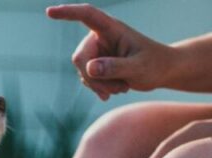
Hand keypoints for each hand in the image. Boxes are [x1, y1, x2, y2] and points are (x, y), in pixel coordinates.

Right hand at [47, 4, 175, 100]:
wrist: (162, 71)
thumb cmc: (155, 64)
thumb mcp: (138, 67)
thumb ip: (115, 67)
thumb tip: (89, 68)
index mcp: (111, 28)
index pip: (87, 15)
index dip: (68, 13)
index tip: (49, 12)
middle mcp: (100, 37)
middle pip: (80, 58)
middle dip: (95, 78)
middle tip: (117, 90)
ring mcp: (96, 51)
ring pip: (82, 72)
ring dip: (100, 85)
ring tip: (122, 88)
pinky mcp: (96, 64)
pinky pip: (86, 79)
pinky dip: (99, 88)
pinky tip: (114, 91)